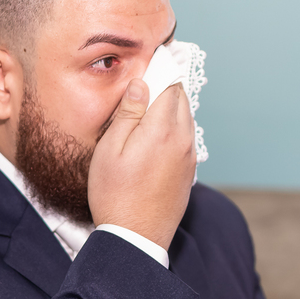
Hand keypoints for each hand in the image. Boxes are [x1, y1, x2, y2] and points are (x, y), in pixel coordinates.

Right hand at [87, 78, 195, 249]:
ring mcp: (189, 157)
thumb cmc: (115, 195)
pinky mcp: (189, 171)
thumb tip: (141, 84)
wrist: (135, 238)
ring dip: (171, 106)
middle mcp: (183, 140)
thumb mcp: (110, 150)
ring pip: (186, 117)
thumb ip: (128, 114)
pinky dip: (174, 126)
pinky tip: (155, 133)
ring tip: (148, 105)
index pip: (170, 84)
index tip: (150, 60)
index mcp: (163, 130)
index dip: (160, 69)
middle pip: (181, 98)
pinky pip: (186, 137)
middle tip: (146, 80)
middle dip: (167, 84)